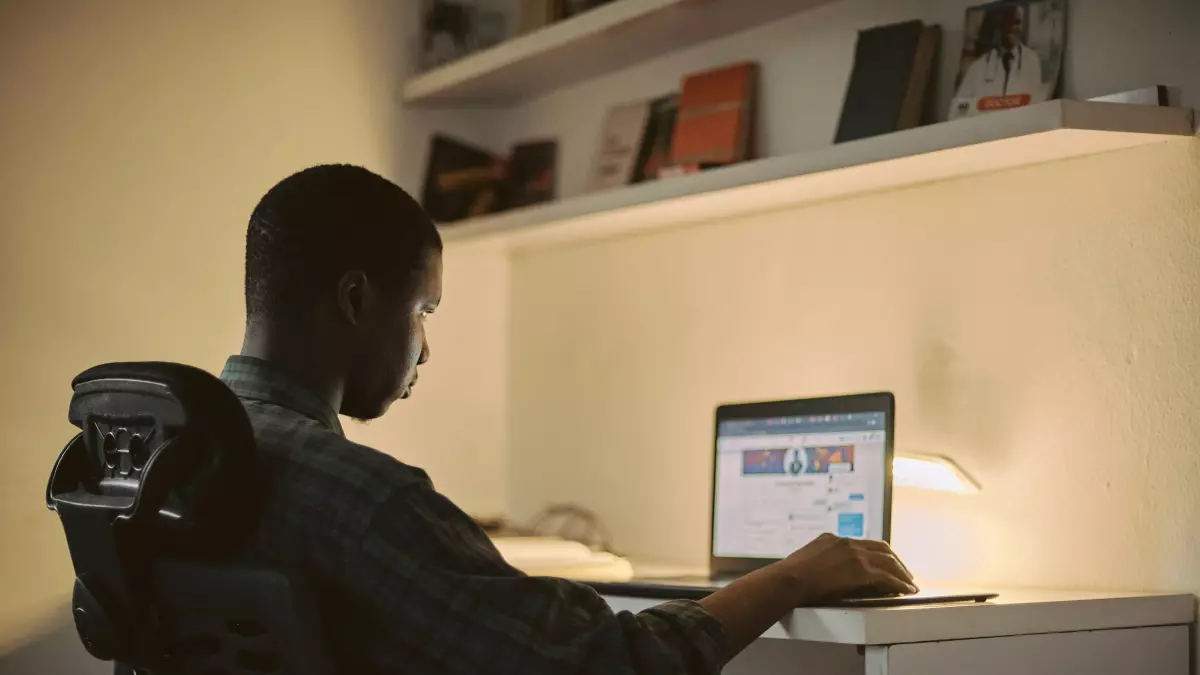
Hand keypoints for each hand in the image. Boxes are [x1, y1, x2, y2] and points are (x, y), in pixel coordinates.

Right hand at [778, 533, 916, 605]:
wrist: (789, 580)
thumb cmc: (790, 577)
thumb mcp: (805, 560)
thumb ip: (818, 561)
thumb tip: (821, 573)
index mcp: (833, 540)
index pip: (862, 544)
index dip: (876, 554)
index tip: (882, 562)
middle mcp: (847, 543)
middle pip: (881, 548)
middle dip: (894, 561)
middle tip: (902, 573)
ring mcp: (856, 556)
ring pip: (889, 561)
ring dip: (901, 572)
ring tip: (908, 583)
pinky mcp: (862, 571)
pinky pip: (888, 577)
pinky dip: (900, 584)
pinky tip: (906, 590)